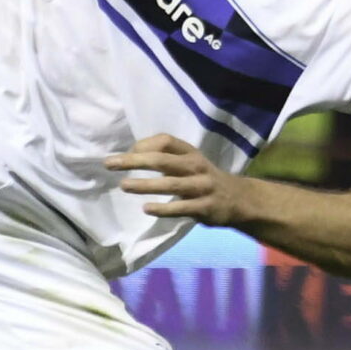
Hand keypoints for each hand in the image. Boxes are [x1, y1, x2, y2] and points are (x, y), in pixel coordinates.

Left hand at [106, 134, 256, 224]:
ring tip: (124, 185)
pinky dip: (164, 208)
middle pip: (162, 160)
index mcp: (190, 153)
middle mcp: (197, 166)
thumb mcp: (189, 162)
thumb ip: (166, 158)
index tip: (127, 152)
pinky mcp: (206, 207)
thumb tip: (131, 154)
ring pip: (171, 184)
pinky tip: (146, 208)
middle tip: (110, 164)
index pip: (165, 141)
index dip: (144, 144)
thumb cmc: (204, 179)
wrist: (240, 200)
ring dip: (145, 185)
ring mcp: (203, 187)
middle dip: (134, 161)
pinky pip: (182, 207)